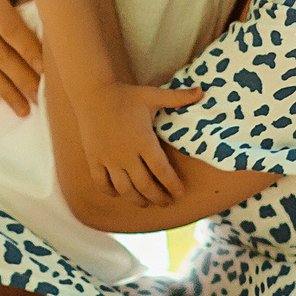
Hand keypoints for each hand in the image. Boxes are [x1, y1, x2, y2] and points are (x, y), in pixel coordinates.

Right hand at [75, 82, 203, 208]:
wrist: (92, 92)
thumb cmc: (126, 95)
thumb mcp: (152, 95)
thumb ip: (177, 97)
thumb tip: (202, 91)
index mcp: (143, 140)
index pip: (162, 170)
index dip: (172, 185)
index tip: (180, 193)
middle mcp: (126, 154)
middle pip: (145, 185)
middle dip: (158, 197)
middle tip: (167, 202)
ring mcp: (108, 158)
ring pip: (124, 189)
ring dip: (137, 200)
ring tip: (146, 204)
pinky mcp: (94, 159)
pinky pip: (102, 183)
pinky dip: (111, 192)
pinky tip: (119, 194)